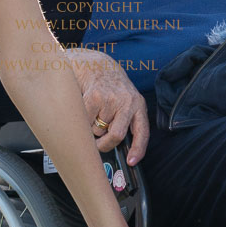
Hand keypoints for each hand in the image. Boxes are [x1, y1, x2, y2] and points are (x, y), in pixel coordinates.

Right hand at [66, 48, 148, 165]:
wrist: (96, 64)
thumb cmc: (111, 87)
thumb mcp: (126, 101)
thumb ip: (126, 120)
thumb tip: (119, 149)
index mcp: (138, 105)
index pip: (142, 132)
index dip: (138, 150)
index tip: (131, 162)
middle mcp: (128, 102)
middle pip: (117, 136)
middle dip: (105, 145)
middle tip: (99, 145)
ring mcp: (111, 99)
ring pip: (98, 130)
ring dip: (92, 128)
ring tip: (94, 114)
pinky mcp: (94, 97)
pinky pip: (86, 122)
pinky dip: (83, 121)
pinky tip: (86, 108)